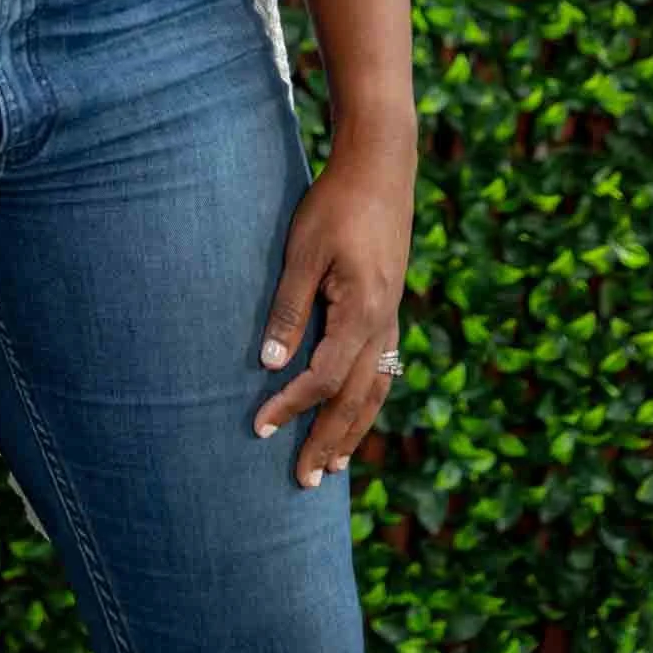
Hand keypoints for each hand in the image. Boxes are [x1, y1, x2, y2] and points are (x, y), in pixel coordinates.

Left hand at [252, 134, 414, 488]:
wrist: (381, 170)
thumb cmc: (334, 205)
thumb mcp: (303, 251)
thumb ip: (289, 308)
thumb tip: (271, 364)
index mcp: (361, 313)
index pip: (323, 379)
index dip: (291, 407)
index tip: (260, 429)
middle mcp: (383, 326)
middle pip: (356, 401)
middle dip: (328, 442)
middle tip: (303, 482)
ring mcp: (392, 320)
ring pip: (375, 392)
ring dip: (352, 432)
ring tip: (332, 467)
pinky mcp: (390, 310)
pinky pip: (382, 372)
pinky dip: (367, 403)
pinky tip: (355, 415)